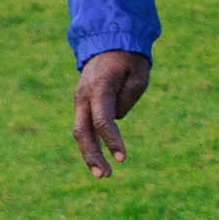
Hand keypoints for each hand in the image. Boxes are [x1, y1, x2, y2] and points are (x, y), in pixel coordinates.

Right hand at [72, 49, 151, 176]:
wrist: (108, 44)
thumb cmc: (129, 60)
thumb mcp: (139, 75)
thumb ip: (129, 97)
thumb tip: (115, 119)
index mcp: (98, 88)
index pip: (103, 120)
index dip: (112, 140)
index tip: (123, 158)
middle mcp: (83, 96)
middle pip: (83, 132)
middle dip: (92, 156)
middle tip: (106, 176)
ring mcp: (80, 101)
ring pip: (80, 132)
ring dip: (90, 154)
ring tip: (103, 174)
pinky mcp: (83, 105)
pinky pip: (85, 127)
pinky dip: (91, 143)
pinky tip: (100, 159)